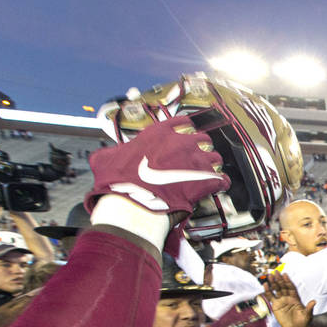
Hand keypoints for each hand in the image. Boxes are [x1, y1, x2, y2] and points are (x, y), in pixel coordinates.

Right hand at [84, 116, 229, 218]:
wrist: (135, 204)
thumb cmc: (120, 182)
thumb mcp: (106, 159)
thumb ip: (111, 153)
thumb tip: (104, 157)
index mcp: (160, 133)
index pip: (183, 122)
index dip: (185, 130)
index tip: (186, 136)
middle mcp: (182, 142)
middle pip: (203, 139)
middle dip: (201, 148)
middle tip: (195, 158)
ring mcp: (197, 160)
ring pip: (215, 158)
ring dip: (212, 165)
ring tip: (206, 173)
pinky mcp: (206, 180)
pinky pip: (222, 179)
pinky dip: (220, 183)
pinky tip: (217, 186)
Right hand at [264, 272, 314, 326]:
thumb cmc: (304, 321)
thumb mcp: (307, 315)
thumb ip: (309, 308)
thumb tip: (314, 302)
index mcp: (296, 298)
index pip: (291, 288)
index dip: (288, 281)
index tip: (285, 275)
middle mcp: (288, 297)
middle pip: (283, 286)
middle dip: (280, 279)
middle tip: (275, 272)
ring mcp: (281, 300)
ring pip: (277, 290)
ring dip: (273, 283)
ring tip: (269, 276)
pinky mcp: (275, 305)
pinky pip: (271, 297)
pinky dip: (268, 291)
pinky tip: (265, 285)